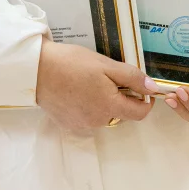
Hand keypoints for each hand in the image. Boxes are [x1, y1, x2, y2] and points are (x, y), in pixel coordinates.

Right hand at [35, 39, 154, 130]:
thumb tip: (152, 89)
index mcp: (110, 106)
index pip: (140, 114)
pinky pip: (87, 118)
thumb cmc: (72, 63)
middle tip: (108, 77)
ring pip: (104, 116)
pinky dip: (88, 107)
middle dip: (121, 98)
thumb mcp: (105, 65)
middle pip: (121, 114)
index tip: (142, 88)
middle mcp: (98, 122)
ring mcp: (82, 126)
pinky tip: (76, 92)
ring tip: (88, 82)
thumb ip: (131, 78)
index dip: (145, 101)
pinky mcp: (68, 125)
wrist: (36, 70)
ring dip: (104, 103)